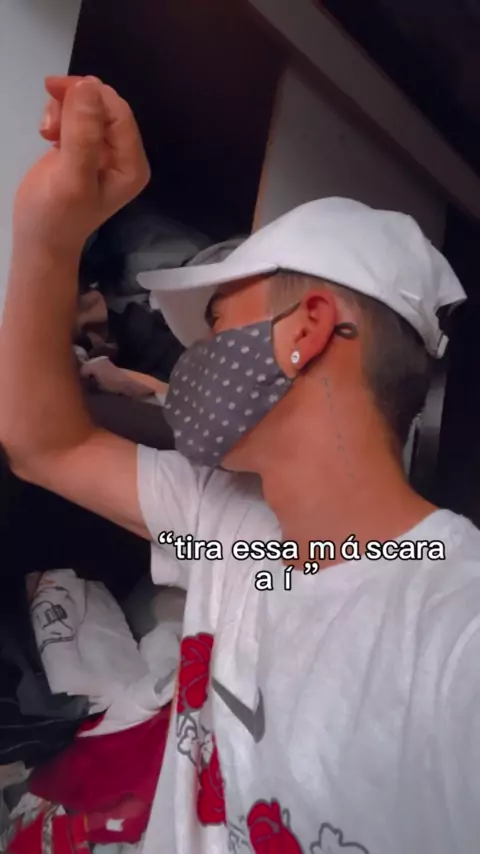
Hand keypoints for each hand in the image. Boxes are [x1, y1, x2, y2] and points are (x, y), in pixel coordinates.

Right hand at [13, 76, 150, 257]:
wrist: (39, 240)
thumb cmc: (56, 217)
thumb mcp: (71, 178)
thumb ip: (82, 136)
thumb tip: (88, 86)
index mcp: (132, 165)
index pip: (119, 113)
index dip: (90, 95)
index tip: (55, 91)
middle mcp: (123, 155)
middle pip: (105, 105)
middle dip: (75, 103)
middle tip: (49, 122)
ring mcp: (104, 151)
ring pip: (88, 106)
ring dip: (64, 109)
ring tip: (47, 132)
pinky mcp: (83, 148)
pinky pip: (76, 115)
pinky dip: (59, 116)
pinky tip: (48, 135)